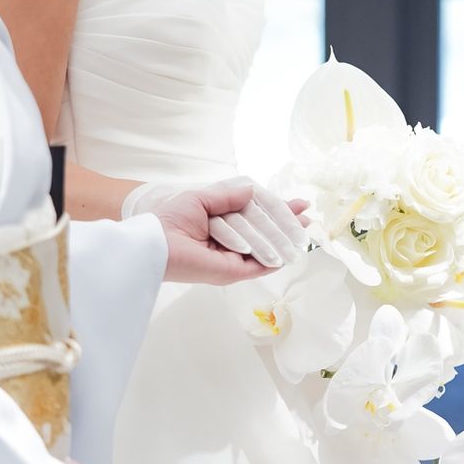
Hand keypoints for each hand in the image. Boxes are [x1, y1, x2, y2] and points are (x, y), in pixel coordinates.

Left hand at [122, 177, 309, 279]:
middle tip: (307, 216)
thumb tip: (253, 191)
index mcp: (222, 225)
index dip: (278, 209)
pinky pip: (257, 266)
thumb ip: (230, 195)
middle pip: (266, 232)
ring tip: (305, 229)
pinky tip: (290, 250)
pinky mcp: (230, 272)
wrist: (155, 242)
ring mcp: (231, 259)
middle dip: (288, 224)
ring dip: (287, 239)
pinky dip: (274, 259)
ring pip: (266, 248)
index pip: (257, 217)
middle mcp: (229, 244)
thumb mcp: (203, 198)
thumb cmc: (172, 218)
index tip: (298, 204)